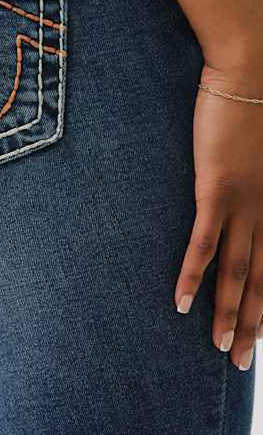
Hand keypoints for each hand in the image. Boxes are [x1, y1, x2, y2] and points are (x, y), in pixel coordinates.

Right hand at [175, 62, 262, 370]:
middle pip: (262, 282)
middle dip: (252, 326)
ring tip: (218, 348)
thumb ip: (256, 181)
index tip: (259, 336)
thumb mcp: (262, 153)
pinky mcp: (217, 190)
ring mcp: (245, 203)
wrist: (251, 72)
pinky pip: (204, 243)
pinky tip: (180, 302)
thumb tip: (239, 200)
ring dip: (228, 314)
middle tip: (238, 362)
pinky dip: (193, 276)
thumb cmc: (258, 106)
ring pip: (239, 272)